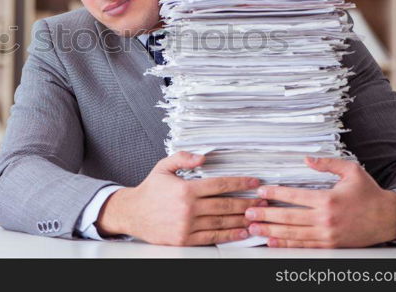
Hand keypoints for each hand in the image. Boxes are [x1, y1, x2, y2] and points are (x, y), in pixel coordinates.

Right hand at [96, 151, 265, 245]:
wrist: (132, 214)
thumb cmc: (150, 190)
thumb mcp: (163, 167)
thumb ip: (183, 158)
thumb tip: (203, 156)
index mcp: (185, 189)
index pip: (220, 185)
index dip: (240, 182)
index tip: (254, 182)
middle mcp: (188, 208)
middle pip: (225, 205)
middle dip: (247, 202)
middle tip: (263, 201)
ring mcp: (187, 226)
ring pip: (222, 222)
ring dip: (243, 219)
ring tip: (258, 215)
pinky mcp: (185, 239)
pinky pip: (212, 237)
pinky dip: (230, 235)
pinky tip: (241, 232)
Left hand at [245, 156, 395, 247]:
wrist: (389, 218)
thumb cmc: (370, 194)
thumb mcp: (351, 171)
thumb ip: (327, 163)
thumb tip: (307, 158)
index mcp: (328, 200)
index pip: (294, 197)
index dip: (275, 194)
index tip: (261, 192)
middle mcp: (325, 219)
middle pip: (288, 218)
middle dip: (265, 215)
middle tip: (248, 213)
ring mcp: (327, 235)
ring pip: (293, 234)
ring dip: (271, 232)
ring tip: (254, 229)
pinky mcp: (330, 245)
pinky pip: (304, 246)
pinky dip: (287, 245)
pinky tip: (273, 242)